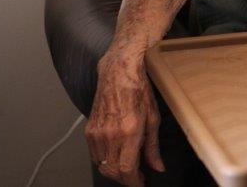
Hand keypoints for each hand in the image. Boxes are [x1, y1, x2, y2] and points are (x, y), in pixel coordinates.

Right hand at [85, 51, 163, 185]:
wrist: (118, 71)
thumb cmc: (139, 89)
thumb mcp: (153, 118)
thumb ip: (153, 147)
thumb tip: (157, 167)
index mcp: (128, 131)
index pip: (127, 170)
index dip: (134, 182)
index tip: (141, 183)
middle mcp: (110, 134)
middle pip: (113, 171)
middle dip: (125, 179)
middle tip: (137, 177)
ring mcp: (97, 132)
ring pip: (102, 165)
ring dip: (114, 171)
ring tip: (128, 167)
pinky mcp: (89, 129)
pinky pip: (95, 154)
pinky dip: (105, 161)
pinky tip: (115, 156)